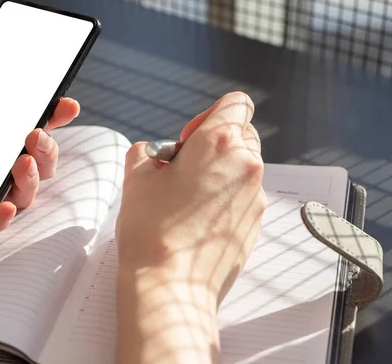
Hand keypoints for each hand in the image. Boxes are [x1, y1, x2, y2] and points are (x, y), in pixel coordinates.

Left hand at [0, 16, 78, 235]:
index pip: (29, 120)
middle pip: (38, 158)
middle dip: (49, 146)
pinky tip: (3, 205)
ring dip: (34, 179)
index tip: (66, 103)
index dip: (53, 114)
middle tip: (34, 133)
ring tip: (19, 163)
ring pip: (26, 190)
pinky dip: (6, 215)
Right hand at [117, 91, 265, 301]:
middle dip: (215, 144)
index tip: (188, 140)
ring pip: (243, 168)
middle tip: (184, 169)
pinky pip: (243, 198)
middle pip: (242, 135)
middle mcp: (246, 166)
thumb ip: (145, 153)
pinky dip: (224, 200)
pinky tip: (197, 222)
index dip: (209, 115)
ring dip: (220, 173)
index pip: (236, 104)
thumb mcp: (136, 179)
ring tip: (187, 200)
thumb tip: (152, 155)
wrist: (171, 287)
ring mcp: (254, 197)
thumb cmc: (151, 231)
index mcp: (219, 143)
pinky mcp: (255, 224)